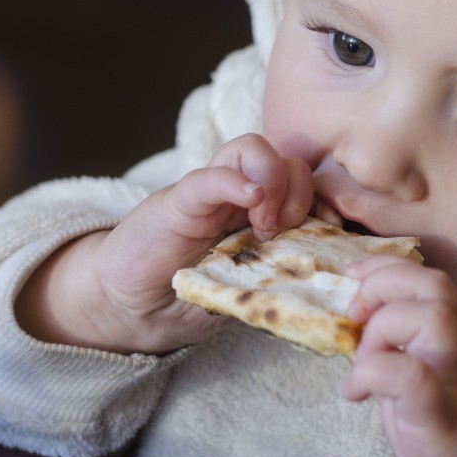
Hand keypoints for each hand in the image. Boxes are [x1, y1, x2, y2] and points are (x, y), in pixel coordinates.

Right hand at [16, 133, 312, 353]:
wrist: (125, 306)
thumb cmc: (184, 300)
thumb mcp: (241, 295)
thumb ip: (273, 282)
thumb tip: (321, 287)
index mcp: (258, 219)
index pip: (304, 185)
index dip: (325, 201)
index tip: (331, 233)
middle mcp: (237, 198)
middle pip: (287, 161)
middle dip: (301, 192)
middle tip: (288, 233)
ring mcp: (208, 195)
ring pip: (252, 150)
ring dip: (273, 181)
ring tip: (266, 225)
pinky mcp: (177, 203)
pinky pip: (209, 177)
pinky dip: (234, 181)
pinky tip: (250, 200)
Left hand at [340, 257, 456, 456]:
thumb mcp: (430, 390)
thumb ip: (403, 357)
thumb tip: (358, 330)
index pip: (432, 282)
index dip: (388, 269)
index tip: (355, 280)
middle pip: (437, 287)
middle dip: (384, 284)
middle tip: (355, 316)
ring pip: (433, 320)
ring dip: (382, 328)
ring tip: (362, 362)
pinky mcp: (442, 427)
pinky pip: (413, 379)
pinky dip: (374, 373)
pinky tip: (356, 394)